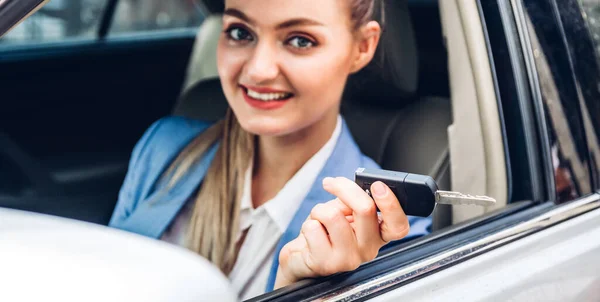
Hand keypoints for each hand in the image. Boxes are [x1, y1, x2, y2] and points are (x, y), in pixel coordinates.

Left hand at [275, 177, 409, 287]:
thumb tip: (356, 186)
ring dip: (320, 210)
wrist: (304, 256)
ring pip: (333, 216)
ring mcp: (349, 260)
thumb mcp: (344, 211)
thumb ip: (354, 200)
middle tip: (331, 183)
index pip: (399, 225)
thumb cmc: (326, 231)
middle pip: (366, 209)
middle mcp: (368, 250)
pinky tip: (312, 235)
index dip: (391, 204)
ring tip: (319, 219)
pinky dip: (308, 224)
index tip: (377, 185)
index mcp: (378, 235)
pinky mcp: (326, 265)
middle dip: (344, 189)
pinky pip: (313, 228)